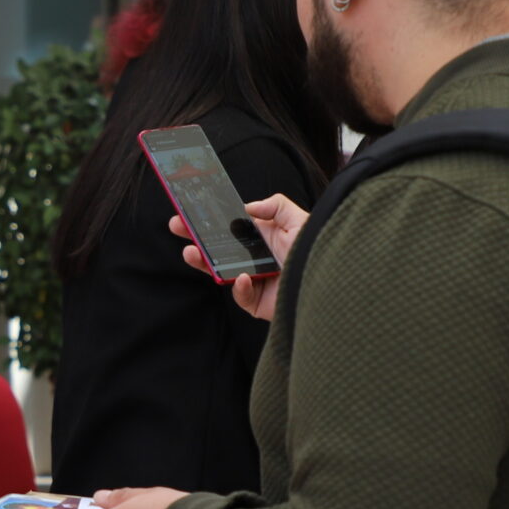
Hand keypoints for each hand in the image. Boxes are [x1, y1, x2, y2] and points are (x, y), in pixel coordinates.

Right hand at [169, 195, 307, 320]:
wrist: (332, 285)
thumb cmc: (317, 251)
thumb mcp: (299, 220)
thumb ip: (276, 206)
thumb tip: (249, 206)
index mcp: (261, 238)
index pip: (229, 228)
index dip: (209, 220)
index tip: (190, 210)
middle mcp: (254, 258)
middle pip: (217, 249)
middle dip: (195, 237)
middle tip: (177, 225)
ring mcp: (253, 281)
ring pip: (221, 273)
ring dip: (204, 262)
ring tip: (191, 252)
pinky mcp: (257, 302)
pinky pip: (241, 296)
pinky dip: (240, 288)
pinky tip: (245, 278)